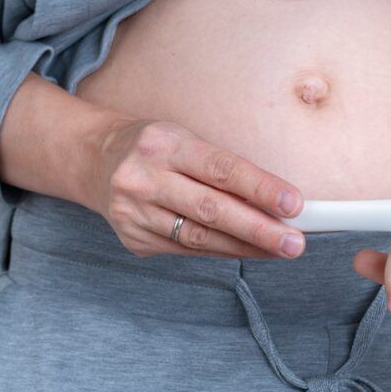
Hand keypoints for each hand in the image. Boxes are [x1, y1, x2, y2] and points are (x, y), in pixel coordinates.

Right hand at [85, 117, 307, 259]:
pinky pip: (186, 250)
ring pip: (199, 238)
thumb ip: (223, 169)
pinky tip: (248, 250)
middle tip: (295, 243)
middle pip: (211, 210)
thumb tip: (276, 201)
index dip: (260, 188)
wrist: (96, 161)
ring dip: (246, 246)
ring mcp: (135, 213)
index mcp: (163, 145)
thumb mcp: (184, 140)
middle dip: (259, 229)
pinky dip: (221, 251)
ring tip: (280, 250)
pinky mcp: (134, 239)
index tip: (294, 205)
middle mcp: (144, 179)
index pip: (221, 169)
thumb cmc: (155, 148)